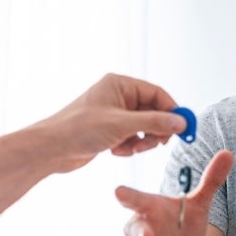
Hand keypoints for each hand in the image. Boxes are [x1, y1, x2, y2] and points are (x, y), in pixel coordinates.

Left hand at [31, 73, 190, 173]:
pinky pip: (132, 138)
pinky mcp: (110, 131)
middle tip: (158, 143)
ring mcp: (114, 114)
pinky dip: (129, 147)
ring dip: (142, 141)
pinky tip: (116, 150)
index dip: (172, 110)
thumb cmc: (77, 129)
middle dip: (155, 130)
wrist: (51, 149)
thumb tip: (180, 122)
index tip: (184, 126)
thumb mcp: (123, 125)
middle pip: (153, 112)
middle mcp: (118, 97)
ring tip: (130, 148)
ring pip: (144, 127)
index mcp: (120, 85)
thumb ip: (155, 122)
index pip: (157, 94)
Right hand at [116, 150, 234, 235]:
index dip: (126, 197)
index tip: (119, 192)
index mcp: (146, 211)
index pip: (133, 202)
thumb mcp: (196, 206)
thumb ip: (210, 182)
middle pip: (137, 234)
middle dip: (144, 235)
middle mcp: (138, 235)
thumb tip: (229, 153)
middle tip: (149, 235)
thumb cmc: (180, 228)